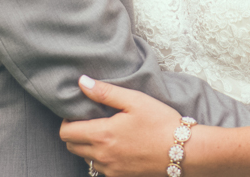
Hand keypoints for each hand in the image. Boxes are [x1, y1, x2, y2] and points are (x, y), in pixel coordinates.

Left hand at [60, 76, 181, 176]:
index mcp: (102, 135)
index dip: (67, 121)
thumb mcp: (134, 100)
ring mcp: (111, 170)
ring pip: (85, 159)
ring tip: (105, 132)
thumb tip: (81, 82)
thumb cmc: (160, 122)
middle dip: (75, 133)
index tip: (79, 113)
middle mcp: (102, 156)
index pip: (66, 133)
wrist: (184, 151)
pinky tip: (117, 146)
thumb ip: (105, 92)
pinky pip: (100, 169)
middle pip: (71, 147)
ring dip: (88, 146)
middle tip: (90, 120)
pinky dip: (101, 158)